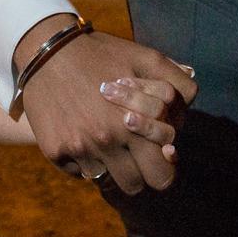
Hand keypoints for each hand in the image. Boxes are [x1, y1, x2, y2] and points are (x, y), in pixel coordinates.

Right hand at [15, 19, 197, 194]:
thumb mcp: (144, 58)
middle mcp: (105, 141)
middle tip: (134, 155)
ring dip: (109, 165)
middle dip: (140, 173)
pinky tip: (81, 131)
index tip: (158, 152)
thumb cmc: (102, 54)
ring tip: (106, 140)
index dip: (164, 165)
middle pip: (135, 186)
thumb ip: (176, 83)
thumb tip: (190, 106)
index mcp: (132, 124)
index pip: (162, 175)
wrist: (47, 50)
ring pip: (105, 180)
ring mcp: (78, 149)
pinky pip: (78, 171)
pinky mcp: (54, 151)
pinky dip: (83, 158)